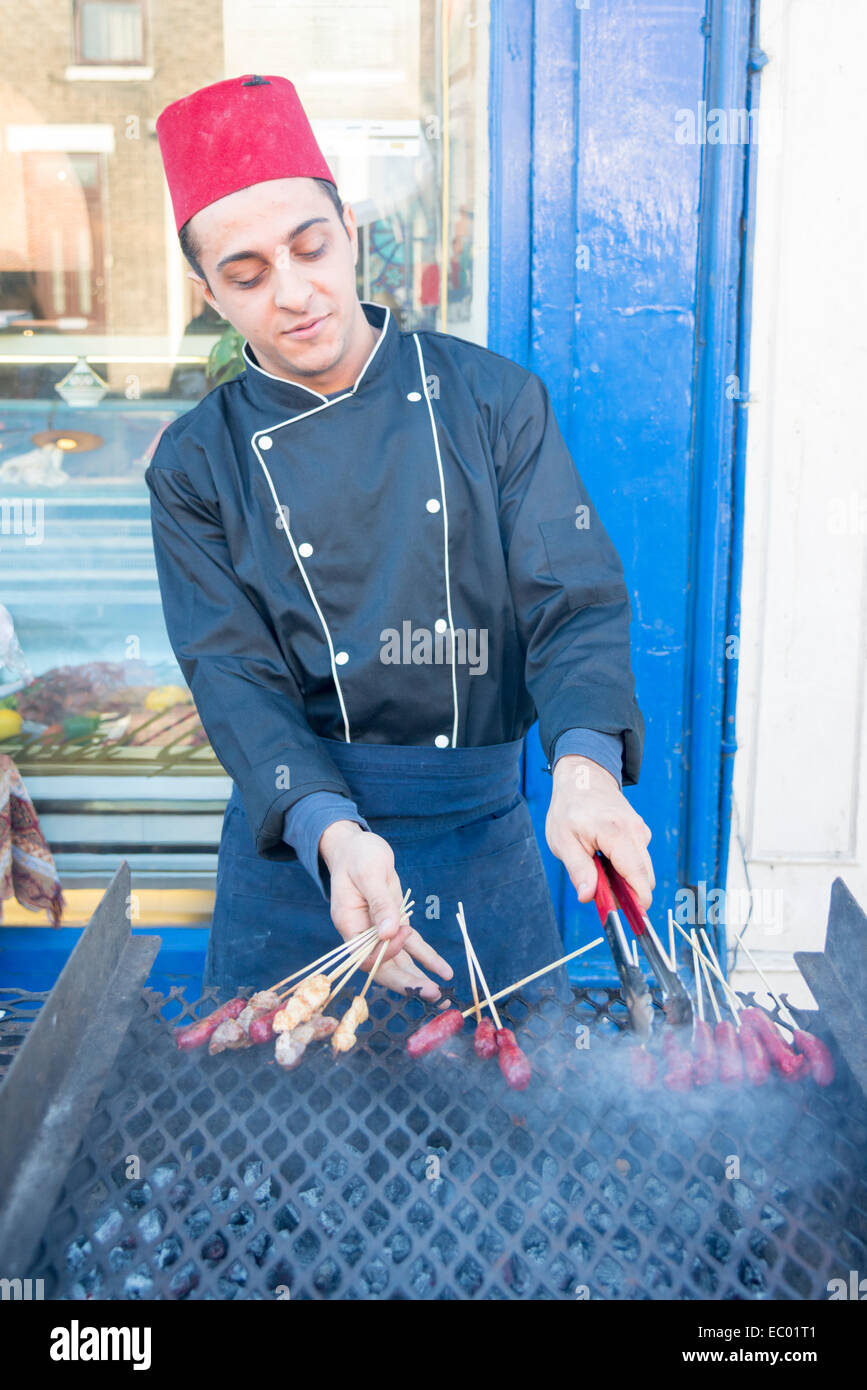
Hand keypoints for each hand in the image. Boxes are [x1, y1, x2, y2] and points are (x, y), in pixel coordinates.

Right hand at [319, 820, 452, 999]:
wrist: (358, 846)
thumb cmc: (358, 855)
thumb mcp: (369, 873)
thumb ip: (379, 904)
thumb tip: (388, 932)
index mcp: (349, 924)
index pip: (366, 955)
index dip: (386, 952)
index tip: (403, 931)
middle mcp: (363, 934)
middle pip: (384, 967)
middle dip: (407, 982)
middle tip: (431, 994)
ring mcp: (380, 931)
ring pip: (400, 961)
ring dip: (419, 978)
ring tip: (441, 995)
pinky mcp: (396, 924)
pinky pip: (412, 946)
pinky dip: (428, 958)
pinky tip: (445, 971)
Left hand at [544, 755, 654, 910]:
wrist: (583, 778)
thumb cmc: (570, 809)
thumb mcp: (563, 840)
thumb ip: (579, 870)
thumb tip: (588, 897)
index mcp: (617, 834)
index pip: (638, 876)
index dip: (638, 901)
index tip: (630, 918)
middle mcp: (636, 832)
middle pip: (644, 877)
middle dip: (628, 892)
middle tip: (600, 892)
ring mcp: (641, 831)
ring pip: (642, 869)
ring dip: (624, 878)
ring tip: (597, 867)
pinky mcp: (641, 832)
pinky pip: (638, 858)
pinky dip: (625, 866)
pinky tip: (604, 856)